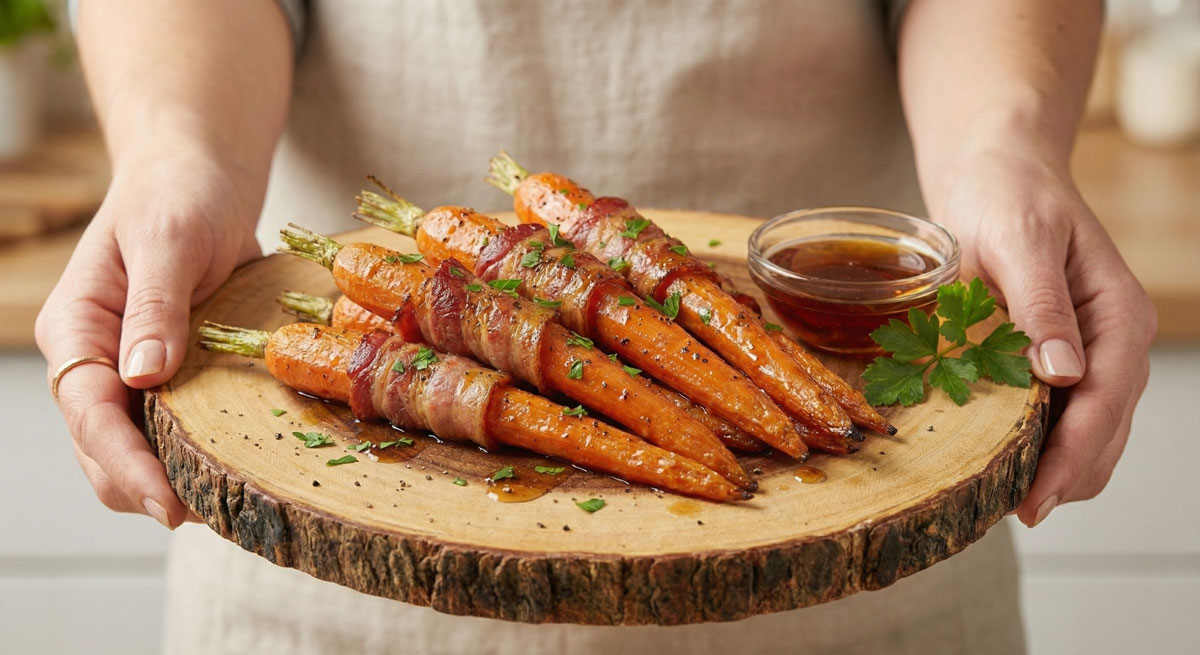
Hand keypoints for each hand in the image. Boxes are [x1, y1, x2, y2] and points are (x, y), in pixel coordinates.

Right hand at [35, 146, 262, 527]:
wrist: (202, 174)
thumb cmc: (179, 194)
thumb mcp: (169, 239)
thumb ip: (154, 306)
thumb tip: (142, 376)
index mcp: (77, 327)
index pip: (88, 412)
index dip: (123, 462)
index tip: (164, 500)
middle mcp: (96, 357)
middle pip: (102, 445)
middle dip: (143, 486)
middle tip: (203, 515)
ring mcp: (131, 368)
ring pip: (136, 444)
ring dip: (170, 476)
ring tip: (222, 505)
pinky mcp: (173, 370)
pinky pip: (176, 422)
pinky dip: (196, 449)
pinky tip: (234, 467)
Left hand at [935, 149, 1156, 526]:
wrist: (996, 173)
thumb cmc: (1008, 196)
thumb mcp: (1020, 240)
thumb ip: (1042, 305)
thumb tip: (1065, 373)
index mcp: (1118, 314)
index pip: (1106, 401)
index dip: (1073, 455)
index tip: (1036, 498)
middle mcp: (1114, 340)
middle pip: (1105, 430)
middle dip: (1066, 477)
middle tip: (1015, 513)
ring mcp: (1091, 351)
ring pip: (1089, 432)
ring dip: (1056, 468)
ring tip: (1007, 500)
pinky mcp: (1060, 356)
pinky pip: (1062, 414)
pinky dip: (1041, 444)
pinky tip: (1005, 462)